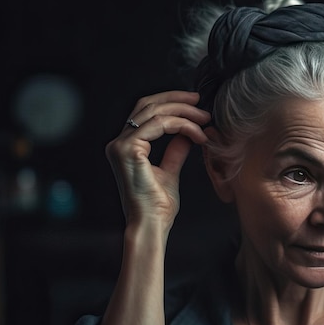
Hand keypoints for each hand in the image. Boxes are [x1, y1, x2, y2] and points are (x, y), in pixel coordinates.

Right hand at [105, 91, 210, 227]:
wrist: (151, 224)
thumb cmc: (158, 207)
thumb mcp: (169, 172)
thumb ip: (175, 151)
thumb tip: (186, 135)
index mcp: (126, 147)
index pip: (145, 112)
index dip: (169, 103)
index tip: (194, 104)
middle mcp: (119, 143)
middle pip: (147, 105)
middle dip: (176, 100)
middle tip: (199, 102)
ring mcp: (121, 145)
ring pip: (154, 112)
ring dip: (184, 112)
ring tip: (204, 119)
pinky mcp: (128, 149)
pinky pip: (159, 125)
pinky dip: (182, 125)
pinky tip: (198, 134)